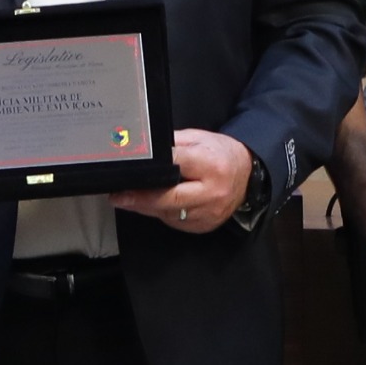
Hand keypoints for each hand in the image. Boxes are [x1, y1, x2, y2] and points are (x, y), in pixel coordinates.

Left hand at [114, 127, 252, 233]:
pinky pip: (176, 222)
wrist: (247, 176)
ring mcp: (209, 213)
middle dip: (140, 198)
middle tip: (118, 196)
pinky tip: (154, 204)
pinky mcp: (205, 226)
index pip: (175, 166)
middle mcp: (212, 192)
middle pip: (169, 198)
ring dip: (147, 207)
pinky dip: (162, 213)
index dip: (152, 169)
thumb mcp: (199, 139)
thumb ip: (173, 144)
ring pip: (169, 213)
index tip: (130, 172)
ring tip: (130, 198)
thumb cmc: (220, 154)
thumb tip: (144, 148)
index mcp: (211, 165)